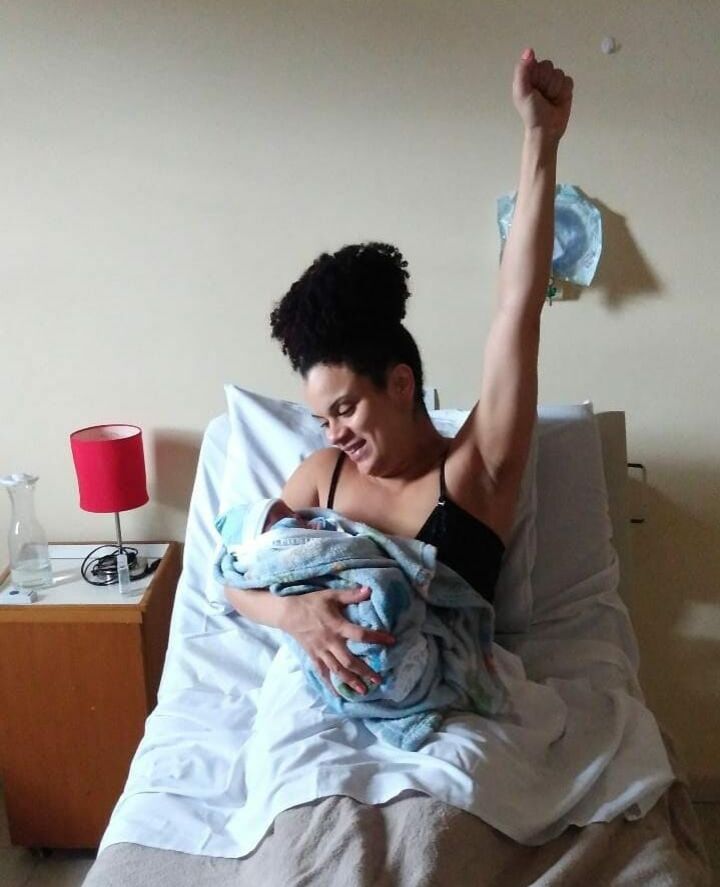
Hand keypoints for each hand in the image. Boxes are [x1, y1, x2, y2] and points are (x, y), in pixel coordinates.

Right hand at [280, 585, 395, 696]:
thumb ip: (351, 595)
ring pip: (337, 670)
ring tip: (363, 691)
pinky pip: (322, 673)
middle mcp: (330, 642)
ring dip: (350, 681)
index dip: (377, 638)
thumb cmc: (312, 603)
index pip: (360, 635)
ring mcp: (321, 651)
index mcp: (337, 626)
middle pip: (349, 660)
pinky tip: (338, 695)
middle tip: (378, 680)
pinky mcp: (313, 657)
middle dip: (364, 671)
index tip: (392, 642)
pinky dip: (330, 685)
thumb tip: (369, 590)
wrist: (288, 613)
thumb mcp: (331, 595)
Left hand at [512, 48, 572, 140]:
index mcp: (528, 76)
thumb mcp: (522, 92)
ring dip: (554, 88)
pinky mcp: (565, 88)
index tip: (533, 88)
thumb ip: (522, 70)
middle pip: (549, 66)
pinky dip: (564, 91)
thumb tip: (529, 50)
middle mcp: (541, 76)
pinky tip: (558, 100)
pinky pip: (568, 80)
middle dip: (546, 82)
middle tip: (542, 96)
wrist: (547, 129)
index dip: (536, 75)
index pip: (536, 62)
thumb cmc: (531, 112)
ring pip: (559, 73)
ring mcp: (554, 82)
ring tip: (550, 100)